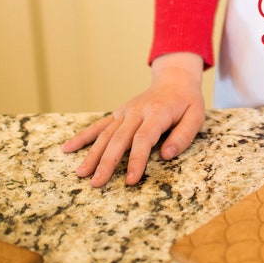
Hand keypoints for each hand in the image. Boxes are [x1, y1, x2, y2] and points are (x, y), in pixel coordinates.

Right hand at [61, 53, 205, 187]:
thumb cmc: (187, 101)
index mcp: (157, 113)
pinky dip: (83, 136)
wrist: (174, 79)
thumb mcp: (196, 115)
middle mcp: (137, 112)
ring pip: (105, 134)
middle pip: (119, 139)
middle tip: (97, 183)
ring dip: (92, 154)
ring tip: (81, 173)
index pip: (143, 139)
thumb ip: (183, 135)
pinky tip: (67, 148)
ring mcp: (125, 112)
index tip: (130, 180)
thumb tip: (167, 155)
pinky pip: (98, 125)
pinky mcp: (118, 113)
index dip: (136, 160)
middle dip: (107, 162)